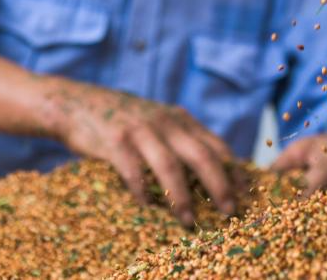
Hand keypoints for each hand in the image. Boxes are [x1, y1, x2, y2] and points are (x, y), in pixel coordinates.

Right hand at [40, 78, 236, 225]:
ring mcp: (140, 130)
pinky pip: (134, 171)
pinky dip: (143, 192)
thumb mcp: (160, 121)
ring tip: (190, 221)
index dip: (233, 171)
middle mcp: (166, 122)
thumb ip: (183, 140)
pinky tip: (148, 207)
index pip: (216, 146)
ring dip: (183, 197)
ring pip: (170, 166)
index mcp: (181, 120)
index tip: (246, 194)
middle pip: (201, 156)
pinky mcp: (115, 141)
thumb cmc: (126, 121)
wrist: (79, 104)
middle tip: (229, 211)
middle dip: (219, 186)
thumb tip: (214, 172)